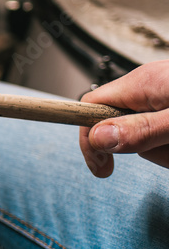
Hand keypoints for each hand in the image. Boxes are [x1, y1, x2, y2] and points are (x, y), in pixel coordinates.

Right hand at [79, 60, 168, 176]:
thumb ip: (141, 130)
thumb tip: (97, 138)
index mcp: (142, 83)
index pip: (89, 107)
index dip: (88, 138)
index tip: (98, 165)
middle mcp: (148, 86)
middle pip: (120, 126)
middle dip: (143, 148)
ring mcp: (162, 95)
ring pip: (144, 133)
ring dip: (163, 148)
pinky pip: (160, 129)